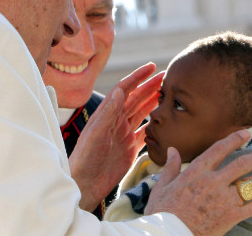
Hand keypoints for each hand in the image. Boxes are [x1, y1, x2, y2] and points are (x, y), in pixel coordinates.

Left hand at [68, 63, 163, 210]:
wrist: (84, 185)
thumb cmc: (84, 160)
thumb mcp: (95, 135)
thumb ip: (108, 113)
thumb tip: (120, 90)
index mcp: (107, 114)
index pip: (124, 89)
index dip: (138, 77)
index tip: (151, 67)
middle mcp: (116, 121)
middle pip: (136, 99)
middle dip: (150, 86)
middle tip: (167, 77)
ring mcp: (124, 134)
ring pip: (142, 113)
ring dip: (154, 102)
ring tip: (168, 94)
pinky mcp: (130, 149)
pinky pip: (145, 133)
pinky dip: (155, 126)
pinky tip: (165, 122)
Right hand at [145, 130, 251, 235]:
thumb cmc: (162, 212)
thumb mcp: (162, 186)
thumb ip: (171, 167)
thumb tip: (172, 150)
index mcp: (196, 172)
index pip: (219, 150)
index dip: (234, 140)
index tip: (247, 133)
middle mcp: (213, 183)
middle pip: (241, 164)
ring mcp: (223, 200)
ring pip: (249, 184)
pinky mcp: (230, 217)